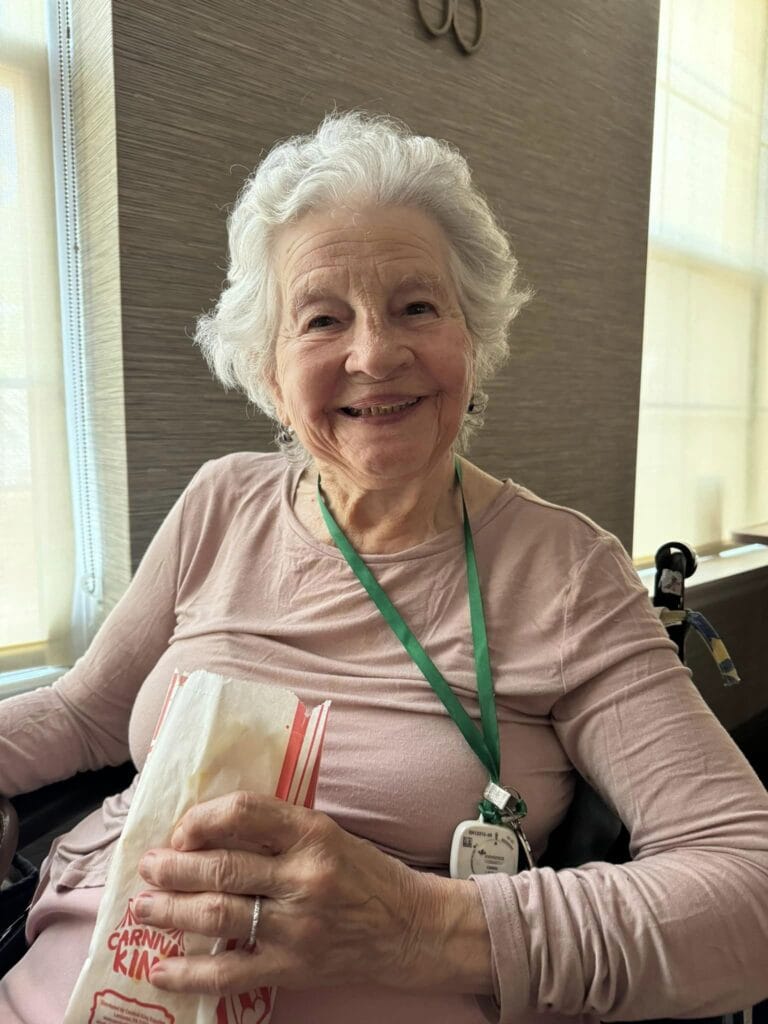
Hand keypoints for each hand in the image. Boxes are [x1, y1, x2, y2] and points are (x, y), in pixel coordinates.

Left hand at [136, 791, 491, 996]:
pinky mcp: (292, 967)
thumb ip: (276, 828)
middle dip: (173, 867)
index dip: (202, 819)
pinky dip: (188, 972)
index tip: (180, 830)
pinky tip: (160, 970)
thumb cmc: (362, 873)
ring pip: (217, 915)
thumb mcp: (327, 833)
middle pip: (221, 867)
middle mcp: (302, 875)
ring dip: (170, 911)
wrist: (407, 927)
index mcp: (311, 832)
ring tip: (143, 908)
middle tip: (147, 867)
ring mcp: (296, 925)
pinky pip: (229, 972)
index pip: (244, 812)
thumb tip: (207, 830)